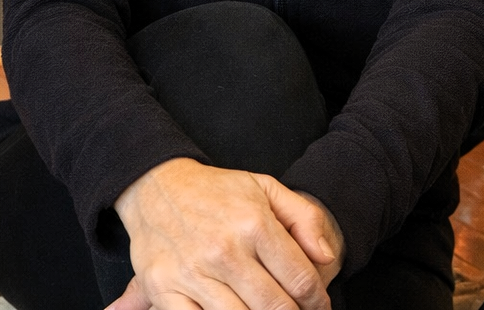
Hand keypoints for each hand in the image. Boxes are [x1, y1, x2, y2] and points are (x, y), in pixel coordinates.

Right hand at [106, 157, 341, 309]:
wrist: (156, 186)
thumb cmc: (216, 191)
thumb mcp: (266, 188)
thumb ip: (305, 218)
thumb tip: (327, 257)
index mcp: (254, 224)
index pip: (300, 279)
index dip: (317, 300)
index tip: (319, 305)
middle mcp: (224, 251)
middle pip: (275, 306)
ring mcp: (193, 273)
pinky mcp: (164, 289)